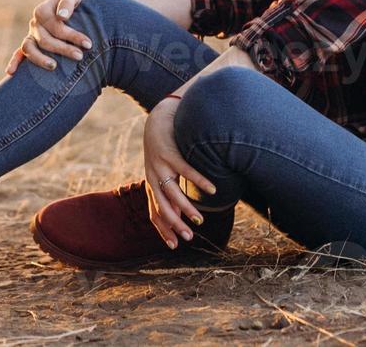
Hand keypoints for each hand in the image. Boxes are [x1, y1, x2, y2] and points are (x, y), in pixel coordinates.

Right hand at [6, 0, 96, 74]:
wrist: (73, 6)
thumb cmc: (75, 1)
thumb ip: (67, 2)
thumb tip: (62, 17)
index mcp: (42, 10)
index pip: (56, 26)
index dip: (72, 36)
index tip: (89, 44)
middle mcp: (34, 23)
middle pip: (45, 40)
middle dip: (63, 49)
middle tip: (80, 56)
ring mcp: (31, 35)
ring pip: (29, 48)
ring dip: (40, 59)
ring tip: (54, 66)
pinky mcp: (30, 44)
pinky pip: (19, 53)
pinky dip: (14, 62)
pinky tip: (11, 72)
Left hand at [142, 97, 215, 248]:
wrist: (157, 120)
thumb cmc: (164, 149)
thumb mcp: (165, 172)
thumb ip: (171, 192)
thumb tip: (180, 214)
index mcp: (153, 184)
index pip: (155, 213)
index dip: (163, 230)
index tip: (174, 246)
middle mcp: (153, 177)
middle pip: (162, 207)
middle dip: (175, 225)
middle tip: (189, 238)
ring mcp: (161, 166)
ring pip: (173, 193)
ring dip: (187, 208)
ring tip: (199, 220)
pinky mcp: (171, 153)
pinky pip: (186, 170)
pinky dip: (199, 181)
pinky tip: (212, 189)